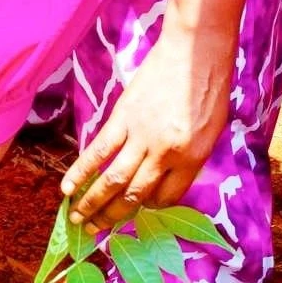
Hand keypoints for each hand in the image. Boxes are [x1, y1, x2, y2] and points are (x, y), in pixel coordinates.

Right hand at [61, 24, 230, 231]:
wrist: (196, 51)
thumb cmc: (210, 88)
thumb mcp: (212, 131)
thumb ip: (189, 157)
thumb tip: (164, 177)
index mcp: (192, 159)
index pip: (165, 198)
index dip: (148, 207)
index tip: (135, 208)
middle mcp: (165, 154)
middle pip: (134, 195)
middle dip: (113, 217)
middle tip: (95, 231)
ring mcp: (141, 136)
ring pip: (112, 180)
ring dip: (93, 203)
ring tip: (77, 219)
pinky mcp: (122, 118)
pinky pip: (98, 151)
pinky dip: (81, 172)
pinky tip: (68, 187)